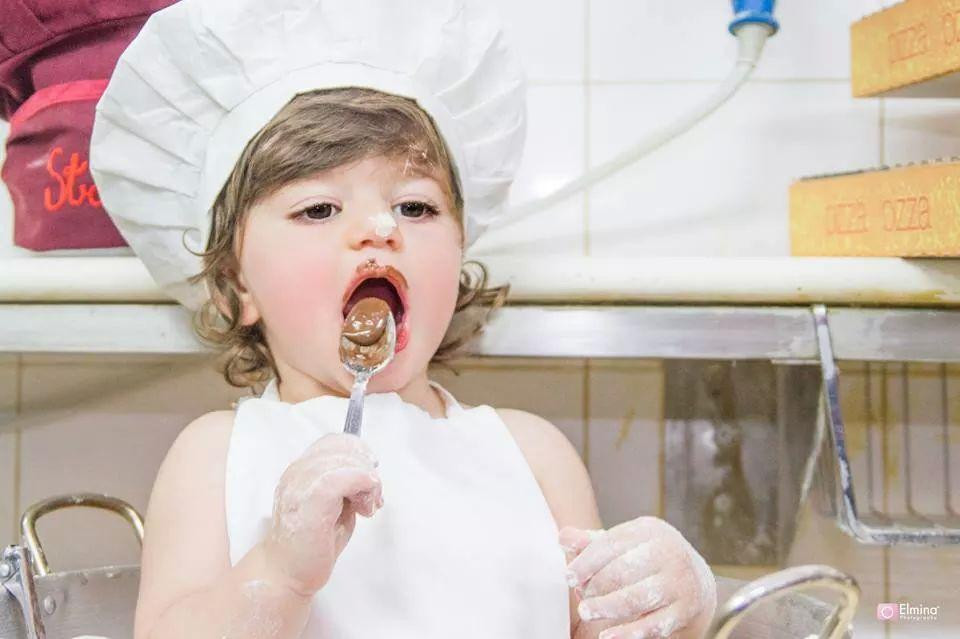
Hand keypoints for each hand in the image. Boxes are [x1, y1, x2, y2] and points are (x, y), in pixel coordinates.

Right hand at [262, 433, 381, 596]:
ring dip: (368, 481)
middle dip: (367, 467)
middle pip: (343, 446)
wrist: (286, 575)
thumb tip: (370, 470)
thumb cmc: (312, 543)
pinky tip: (364, 509)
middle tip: (372, 498)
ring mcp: (301, 484)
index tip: (369, 477)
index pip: (333, 441)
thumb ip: (346, 484)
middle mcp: (297, 472)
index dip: (357, 452)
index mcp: (300, 470)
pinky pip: (346, 476)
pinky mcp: (311, 500)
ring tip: (367, 507)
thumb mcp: (335, 505)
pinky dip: (364, 488)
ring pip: (347, 459)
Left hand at [561, 517, 716, 638]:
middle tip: (580, 600)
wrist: (695, 581)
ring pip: (637, 598)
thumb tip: (562, 537)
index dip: (587, 561)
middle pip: (623, 570)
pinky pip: (653, 625)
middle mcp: (669, 552)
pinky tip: (608, 636)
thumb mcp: (623, 544)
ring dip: (607, 607)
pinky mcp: (685, 610)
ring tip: (587, 612)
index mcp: (650, 531)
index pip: (611, 544)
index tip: (569, 577)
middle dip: (596, 586)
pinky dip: (629, 633)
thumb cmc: (647, 559)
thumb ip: (592, 542)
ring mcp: (679, 582)